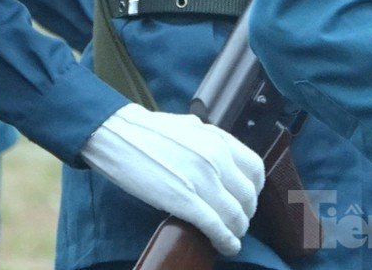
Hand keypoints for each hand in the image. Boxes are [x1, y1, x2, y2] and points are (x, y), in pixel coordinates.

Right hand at [79, 103, 264, 255]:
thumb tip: (218, 149)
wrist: (116, 134)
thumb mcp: (189, 126)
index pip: (255, 168)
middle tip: (238, 222)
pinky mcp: (183, 200)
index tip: (248, 199)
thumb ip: (208, 138)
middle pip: (248, 196)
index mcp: (218, 139)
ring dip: (237, 231)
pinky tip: (226, 246)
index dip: (255, 190)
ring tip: (231, 238)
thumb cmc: (148, 131)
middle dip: (246, 214)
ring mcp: (201, 179)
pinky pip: (215, 226)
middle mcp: (216, 158)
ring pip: (235, 215)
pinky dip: (225, 240)